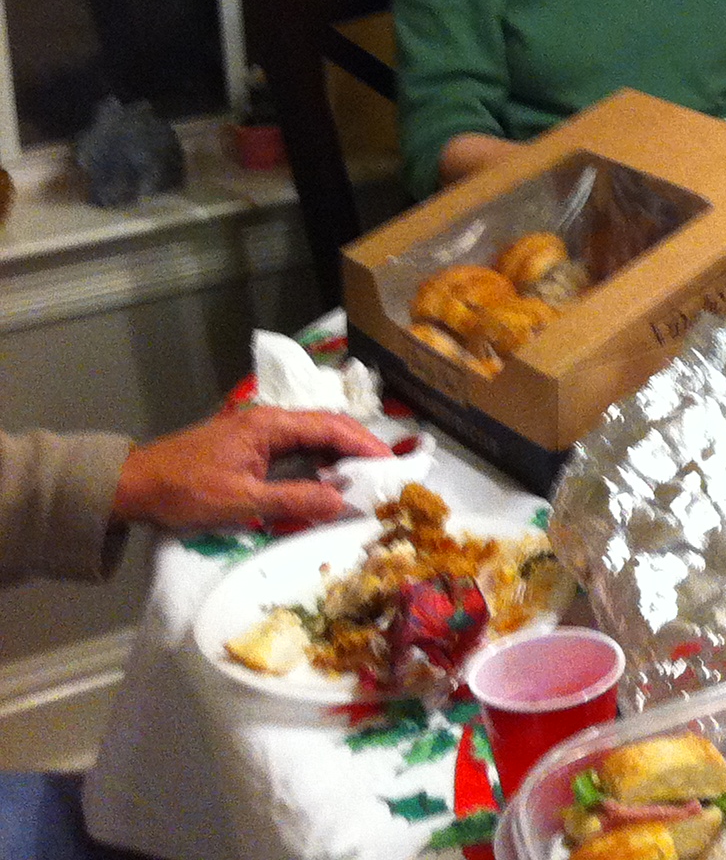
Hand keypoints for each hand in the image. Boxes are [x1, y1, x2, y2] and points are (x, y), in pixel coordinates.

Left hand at [111, 407, 392, 533]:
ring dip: (339, 457)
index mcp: (271, 425)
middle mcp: (270, 421)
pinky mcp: (251, 448)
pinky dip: (317, 463)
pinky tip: (327, 481)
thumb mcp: (240, 501)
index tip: (394, 463)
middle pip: (327, 428)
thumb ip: (294, 500)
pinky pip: (296, 450)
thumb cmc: (184, 490)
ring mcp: (260, 434)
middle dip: (359, 449)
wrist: (132, 485)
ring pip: (313, 439)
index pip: (331, 427)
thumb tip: (342, 502)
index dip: (365, 444)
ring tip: (366, 480)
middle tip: (388, 473)